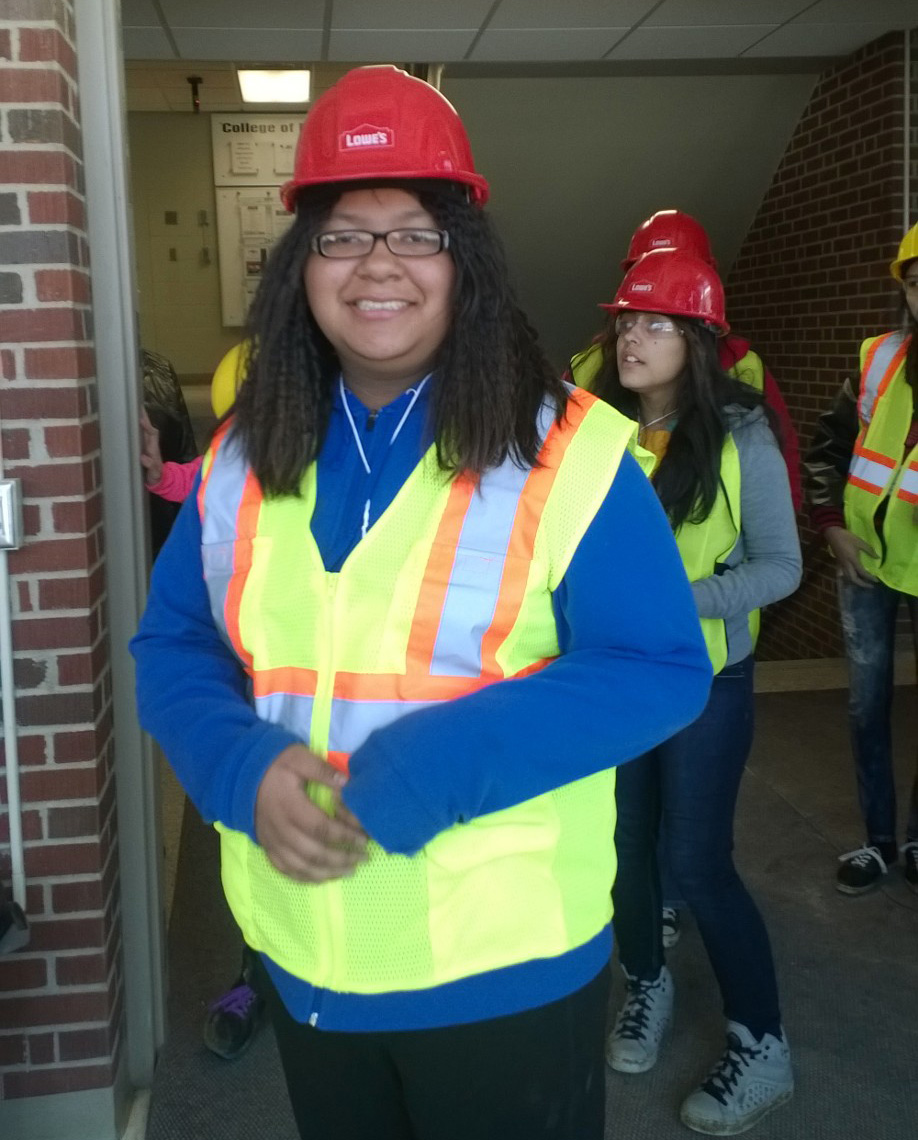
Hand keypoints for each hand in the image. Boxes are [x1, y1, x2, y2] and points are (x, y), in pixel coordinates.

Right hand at [139, 408, 163, 486]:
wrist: (158, 479)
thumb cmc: (156, 475)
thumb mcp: (154, 473)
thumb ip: (151, 466)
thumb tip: (143, 458)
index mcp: (153, 448)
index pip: (151, 434)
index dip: (147, 426)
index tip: (141, 420)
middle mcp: (149, 444)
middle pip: (147, 427)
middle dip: (143, 417)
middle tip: (137, 405)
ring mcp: (145, 445)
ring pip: (142, 430)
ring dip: (138, 420)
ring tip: (132, 408)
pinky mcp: (141, 447)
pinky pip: (138, 434)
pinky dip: (134, 427)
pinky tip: (127, 421)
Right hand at [255, 744, 367, 882]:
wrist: (243, 778)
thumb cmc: (275, 767)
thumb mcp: (299, 758)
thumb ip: (322, 770)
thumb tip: (347, 783)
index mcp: (291, 807)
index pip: (322, 829)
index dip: (344, 837)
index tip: (364, 840)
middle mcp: (281, 830)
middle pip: (314, 853)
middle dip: (341, 859)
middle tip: (363, 858)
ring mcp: (273, 842)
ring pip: (301, 867)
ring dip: (327, 873)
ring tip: (349, 871)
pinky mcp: (268, 848)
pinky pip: (286, 870)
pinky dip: (306, 878)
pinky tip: (323, 877)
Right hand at [824, 525, 877, 586]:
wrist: (833, 534)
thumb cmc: (847, 537)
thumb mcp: (860, 542)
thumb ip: (869, 550)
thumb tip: (878, 558)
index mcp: (853, 560)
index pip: (862, 572)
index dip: (869, 577)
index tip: (876, 581)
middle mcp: (846, 564)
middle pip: (853, 579)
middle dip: (862, 584)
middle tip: (870, 585)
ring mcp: (841, 564)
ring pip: (847, 577)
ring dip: (855, 582)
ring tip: (862, 582)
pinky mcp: (838, 563)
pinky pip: (841, 573)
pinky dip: (846, 578)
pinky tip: (849, 578)